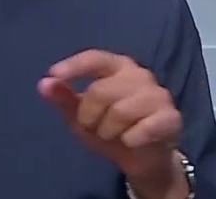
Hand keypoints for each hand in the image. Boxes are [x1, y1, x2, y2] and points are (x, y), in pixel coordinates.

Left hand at [37, 50, 184, 197]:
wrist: (142, 157)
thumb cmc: (109, 128)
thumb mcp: (81, 115)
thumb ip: (63, 98)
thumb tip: (44, 84)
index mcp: (117, 66)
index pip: (94, 58)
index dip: (74, 66)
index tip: (54, 74)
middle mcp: (140, 74)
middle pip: (101, 90)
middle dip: (89, 115)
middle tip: (94, 127)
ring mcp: (159, 94)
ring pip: (120, 111)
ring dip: (109, 130)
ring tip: (113, 134)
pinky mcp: (172, 117)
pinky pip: (143, 129)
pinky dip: (130, 140)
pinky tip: (132, 141)